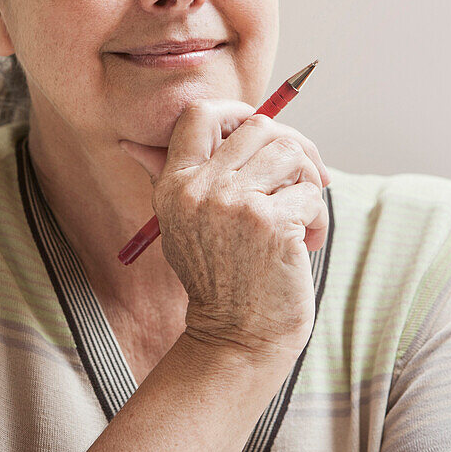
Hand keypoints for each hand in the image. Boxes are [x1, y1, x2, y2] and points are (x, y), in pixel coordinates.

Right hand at [120, 100, 330, 360]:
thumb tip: (132, 143)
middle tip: (305, 177)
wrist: (237, 340)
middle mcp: (199, 190)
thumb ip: (168, 178)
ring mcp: (234, 205)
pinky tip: (307, 241)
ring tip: (303, 216)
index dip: (237, 111)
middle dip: (294, 147)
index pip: (200, 114)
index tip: (262, 129)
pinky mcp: (270, 223)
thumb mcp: (181, 225)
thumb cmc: (219, 278)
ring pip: (291, 153)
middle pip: (260, 126)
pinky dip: (318, 215)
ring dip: (310, 183)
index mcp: (175, 184)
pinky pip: (311, 192)